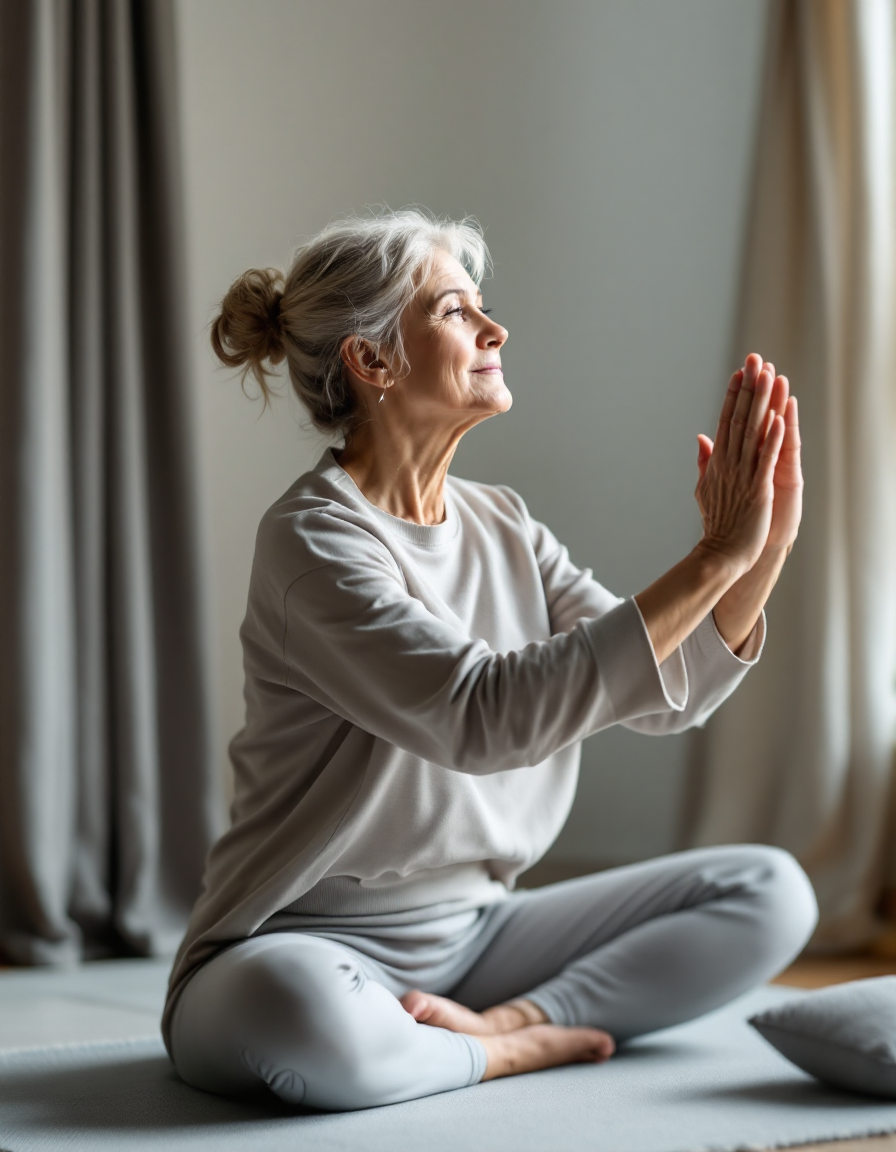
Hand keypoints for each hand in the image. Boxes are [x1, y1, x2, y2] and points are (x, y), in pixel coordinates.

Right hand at [693, 353, 784, 576]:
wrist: (721, 555)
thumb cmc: (717, 525)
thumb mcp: (705, 488)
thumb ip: (704, 461)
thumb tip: (701, 439)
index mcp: (717, 464)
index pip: (725, 422)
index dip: (733, 396)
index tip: (740, 372)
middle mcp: (728, 465)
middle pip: (739, 419)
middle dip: (748, 389)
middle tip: (755, 360)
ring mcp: (742, 477)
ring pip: (752, 433)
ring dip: (761, 403)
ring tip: (768, 377)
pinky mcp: (757, 490)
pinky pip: (765, 460)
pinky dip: (771, 439)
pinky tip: (777, 418)